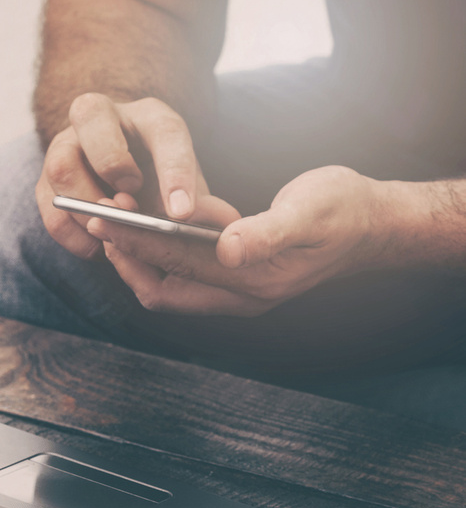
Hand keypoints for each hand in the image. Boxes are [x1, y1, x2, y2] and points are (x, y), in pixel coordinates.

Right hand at [35, 93, 221, 258]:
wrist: (135, 193)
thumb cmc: (168, 191)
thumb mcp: (190, 193)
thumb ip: (197, 207)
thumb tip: (200, 227)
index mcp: (151, 117)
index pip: (165, 132)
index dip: (174, 173)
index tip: (182, 214)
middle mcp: (103, 118)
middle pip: (90, 115)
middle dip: (111, 162)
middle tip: (130, 205)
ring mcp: (68, 145)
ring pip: (61, 165)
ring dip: (88, 205)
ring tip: (114, 234)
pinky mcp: (48, 182)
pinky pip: (50, 207)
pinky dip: (74, 234)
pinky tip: (100, 249)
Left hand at [87, 165, 382, 315]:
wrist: (368, 225)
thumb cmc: (343, 212)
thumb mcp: (311, 214)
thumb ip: (269, 233)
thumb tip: (229, 248)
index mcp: (255, 282)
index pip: (179, 267)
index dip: (137, 243)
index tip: (103, 218)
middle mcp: (241, 295)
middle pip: (164, 289)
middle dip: (126, 256)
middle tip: (96, 219)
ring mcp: (239, 290)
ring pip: (170, 285)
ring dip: (139, 257)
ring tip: (112, 221)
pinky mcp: (239, 276)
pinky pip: (184, 275)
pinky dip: (159, 254)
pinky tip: (148, 224)